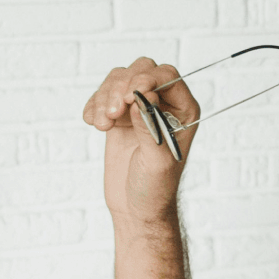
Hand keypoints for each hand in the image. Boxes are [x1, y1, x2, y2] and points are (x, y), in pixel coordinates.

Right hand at [82, 57, 200, 225]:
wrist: (135, 208)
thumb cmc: (155, 188)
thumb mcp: (156, 160)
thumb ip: (149, 126)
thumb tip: (140, 96)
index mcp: (184, 110)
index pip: (167, 76)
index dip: (147, 79)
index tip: (128, 96)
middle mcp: (163, 104)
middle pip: (141, 70)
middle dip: (121, 86)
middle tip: (113, 113)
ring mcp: (139, 107)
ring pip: (119, 79)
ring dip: (105, 97)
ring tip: (103, 125)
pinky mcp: (119, 116)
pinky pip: (102, 95)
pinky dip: (94, 106)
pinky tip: (95, 125)